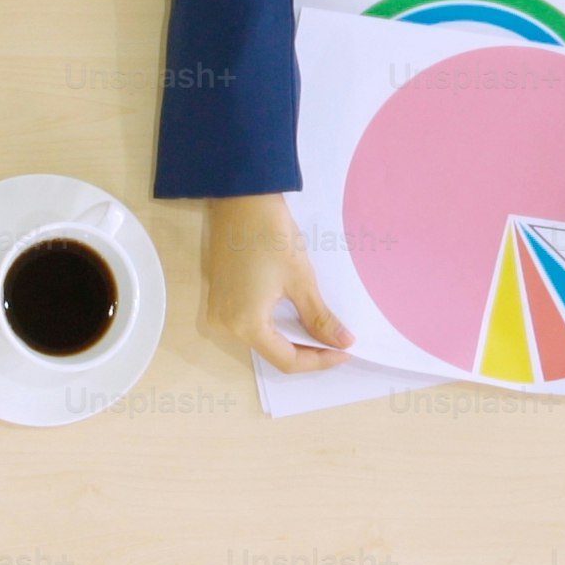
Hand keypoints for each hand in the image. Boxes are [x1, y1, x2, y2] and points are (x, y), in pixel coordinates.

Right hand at [201, 193, 351, 372]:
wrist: (241, 204)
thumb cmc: (271, 238)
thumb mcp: (301, 281)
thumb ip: (320, 318)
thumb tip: (343, 343)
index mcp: (246, 325)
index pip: (286, 360)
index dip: (319, 361)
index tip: (345, 352)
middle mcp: (226, 327)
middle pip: (272, 353)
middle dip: (306, 352)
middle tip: (336, 342)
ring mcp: (218, 315)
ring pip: (261, 341)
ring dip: (290, 340)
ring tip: (319, 331)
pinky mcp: (218, 302)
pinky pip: (249, 326)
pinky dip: (274, 327)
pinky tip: (294, 317)